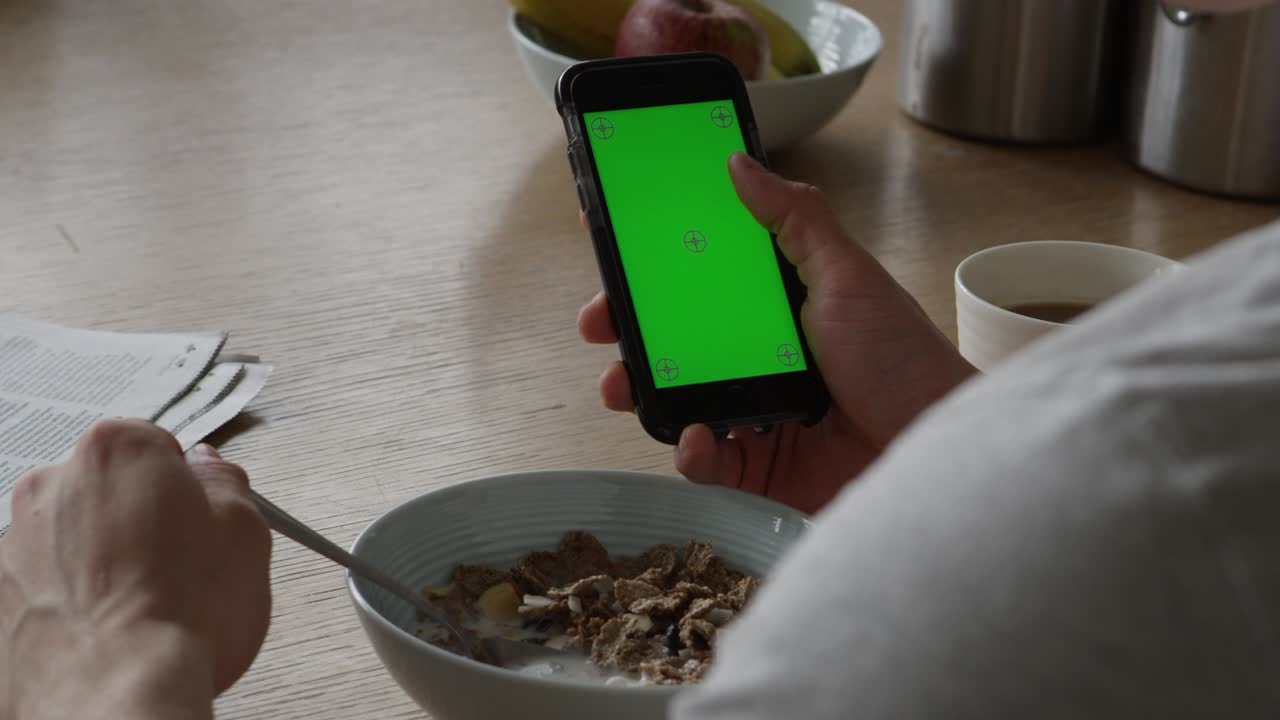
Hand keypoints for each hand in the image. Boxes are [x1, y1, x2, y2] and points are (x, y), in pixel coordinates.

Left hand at [0, 420, 270, 718]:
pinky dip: (73, 604)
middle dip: (142, 521)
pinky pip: (46, 588)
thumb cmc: (177, 619)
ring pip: (75, 540)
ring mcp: (15, 544)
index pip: (160, 446)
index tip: (202, 518)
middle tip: (182, 566)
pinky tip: (111, 632)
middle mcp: (52, 485)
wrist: (112, 696)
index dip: (189, 488)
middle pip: (110, 490)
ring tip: (147, 610)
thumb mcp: (246, 534)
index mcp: (116, 450)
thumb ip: (227, 486)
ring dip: (105, 564)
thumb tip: (214, 474)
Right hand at [578, 153, 973, 512]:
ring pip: (680, 399)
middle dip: (629, 333)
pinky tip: (692, 438)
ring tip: (620, 387)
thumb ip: (794, 218)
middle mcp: (763, 357)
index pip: (704, 280)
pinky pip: (709, 459)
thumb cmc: (902, 358)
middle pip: (678, 340)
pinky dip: (691, 451)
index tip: (615, 256)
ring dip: (641, 392)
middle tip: (599, 326)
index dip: (657, 271)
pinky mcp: (763, 469)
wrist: (936, 447)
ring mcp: (758, 412)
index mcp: (780, 306)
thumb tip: (739, 163)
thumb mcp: (848, 274)